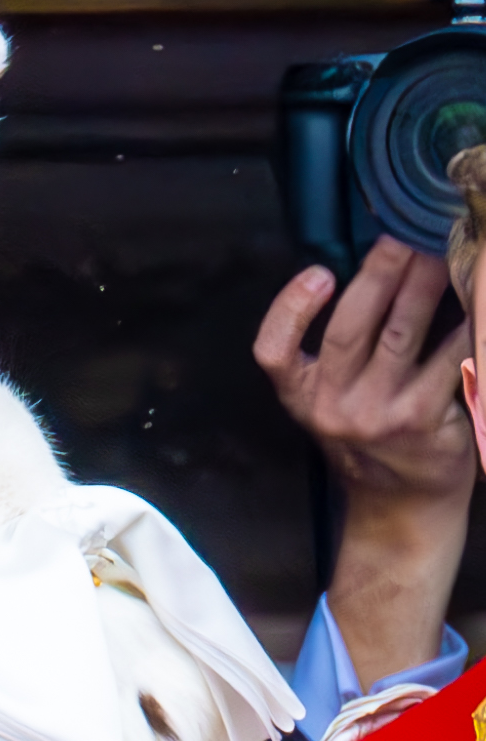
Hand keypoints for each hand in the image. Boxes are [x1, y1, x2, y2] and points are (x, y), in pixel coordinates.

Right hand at [254, 237, 474, 504]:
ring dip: (423, 286)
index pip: (274, 352)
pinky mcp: (426, 420)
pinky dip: (462, 326)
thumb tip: (370, 274)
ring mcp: (380, 415)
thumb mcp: (329, 402)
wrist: (400, 506)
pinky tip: (473, 301)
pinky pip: (447, 360)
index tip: (319, 273)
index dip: (290, 308)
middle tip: (401, 235)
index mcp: (301, 397)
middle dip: (379, 273)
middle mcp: (334, 408)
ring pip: (401, 335)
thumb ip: (334, 353)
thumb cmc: (368, 439)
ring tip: (439, 253)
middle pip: (351, 328)